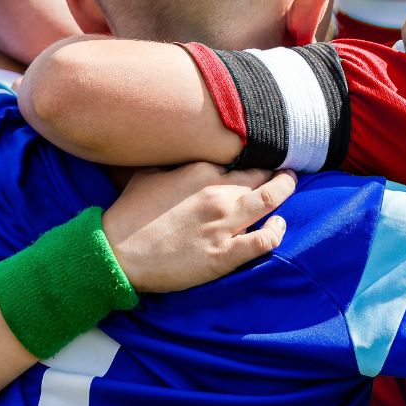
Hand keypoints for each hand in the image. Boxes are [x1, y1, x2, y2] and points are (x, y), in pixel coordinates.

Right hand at [102, 164, 295, 293]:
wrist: (116, 253)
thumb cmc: (128, 214)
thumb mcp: (146, 174)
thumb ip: (170, 162)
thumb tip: (176, 151)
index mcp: (200, 169)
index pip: (239, 158)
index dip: (252, 159)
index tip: (258, 160)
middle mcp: (217, 192)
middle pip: (261, 175)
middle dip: (275, 172)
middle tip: (283, 171)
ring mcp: (224, 223)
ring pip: (271, 198)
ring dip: (285, 190)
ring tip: (289, 185)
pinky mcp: (225, 253)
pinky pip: (266, 239)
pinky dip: (278, 230)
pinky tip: (278, 225)